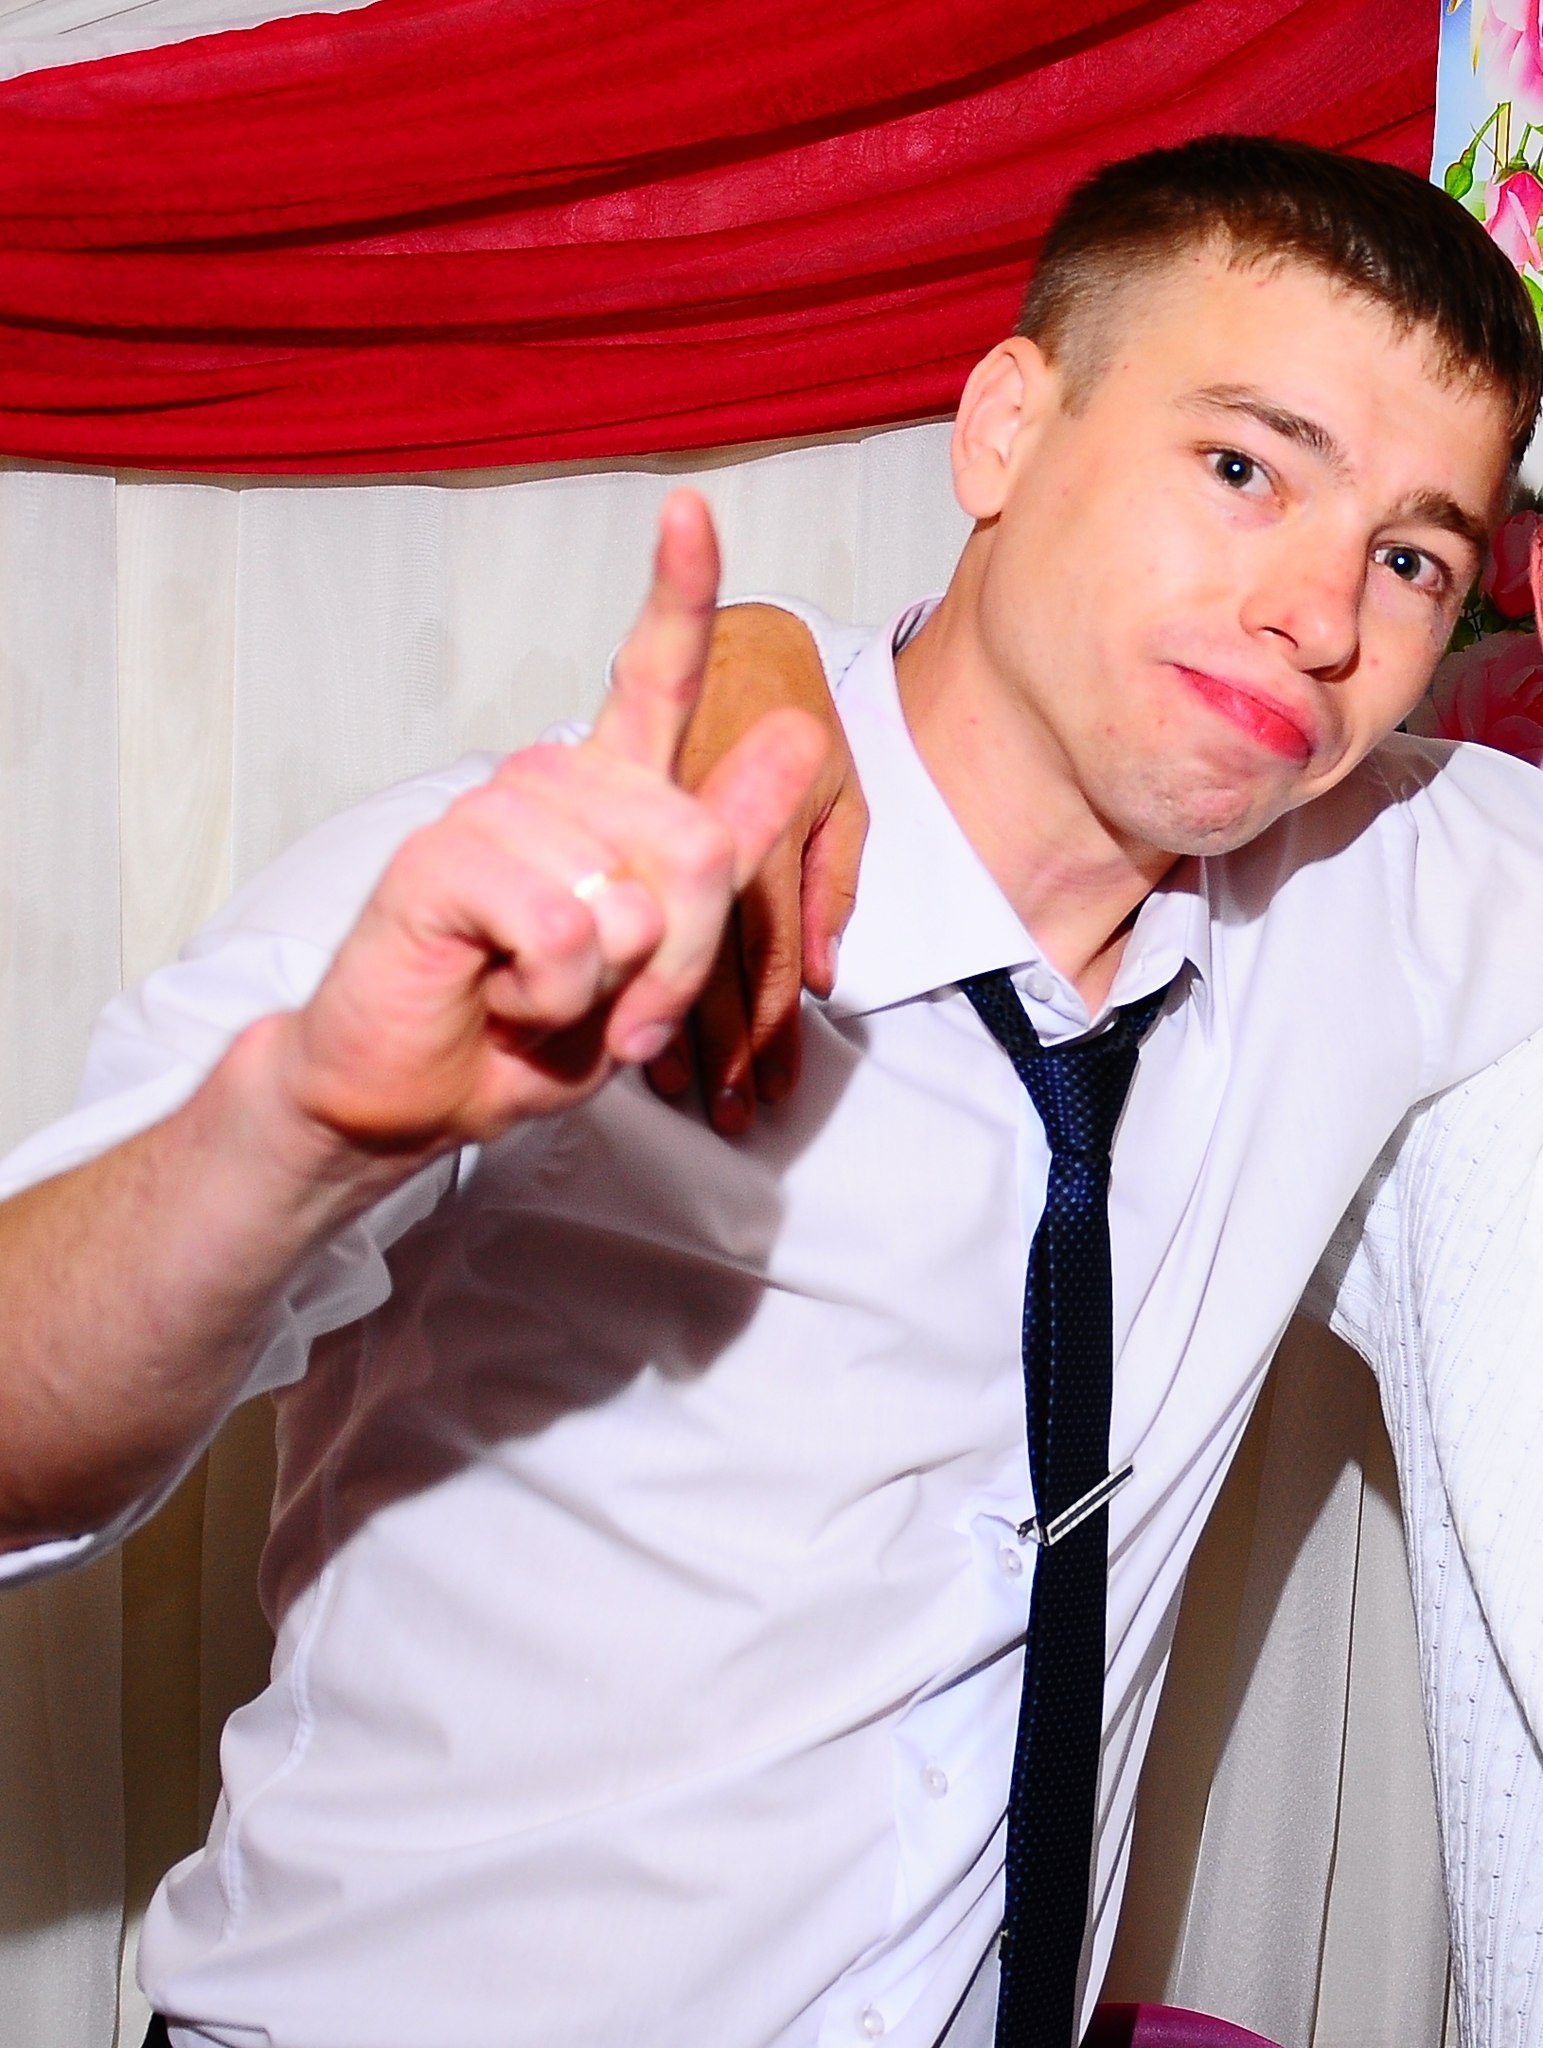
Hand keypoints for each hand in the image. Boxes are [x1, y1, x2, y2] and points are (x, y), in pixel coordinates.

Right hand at [269, 494, 827, 1161]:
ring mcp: (492, 813)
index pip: (651, 677)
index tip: (689, 509)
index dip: (679, 593)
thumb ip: (727, 851)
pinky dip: (552, 993)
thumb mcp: (659, 959)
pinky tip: (500, 993)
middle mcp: (550, 784)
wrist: (416, 1093)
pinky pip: (565, 927)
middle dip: (682, 965)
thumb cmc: (532, 1028)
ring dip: (610, 989)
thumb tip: (795, 728)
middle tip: (619, 1010)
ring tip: (541, 998)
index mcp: (604, 795)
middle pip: (699, 846)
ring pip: (635, 899)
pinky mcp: (442, 859)